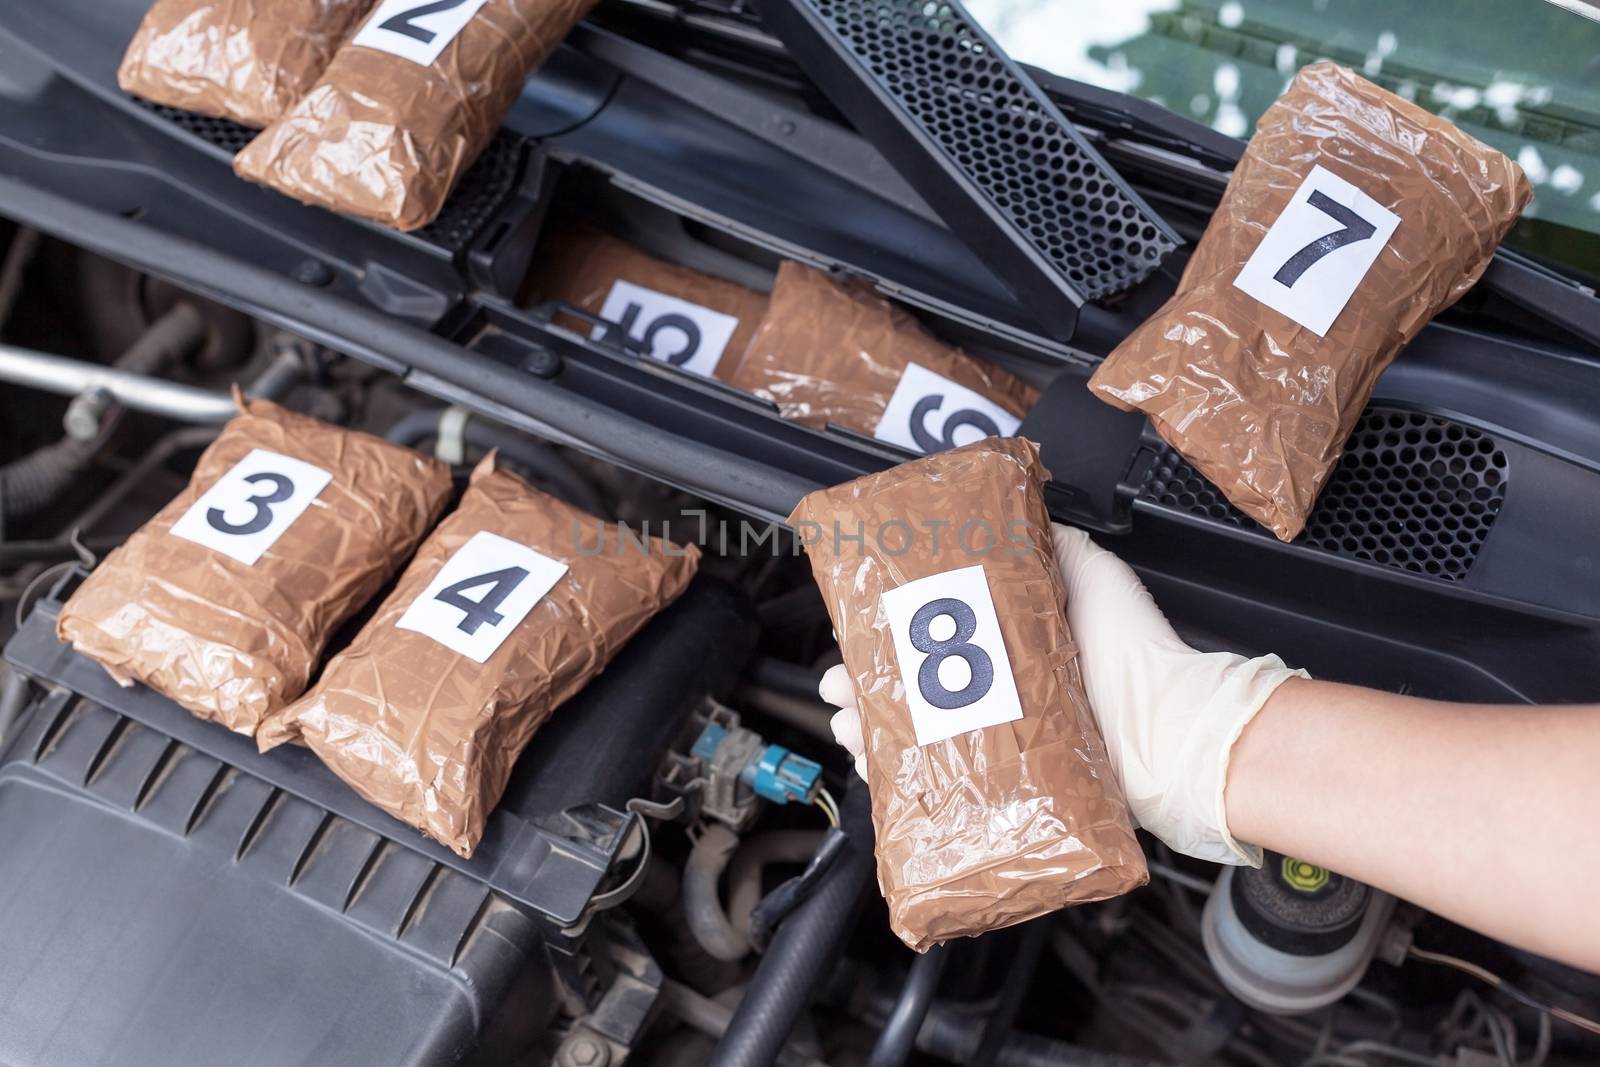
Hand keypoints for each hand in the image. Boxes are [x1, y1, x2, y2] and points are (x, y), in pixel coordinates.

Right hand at [821, 523, 1305, 865]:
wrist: (1168, 729)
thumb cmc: (1138, 651)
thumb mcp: (1091, 573)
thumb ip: (1051, 545)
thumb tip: (1012, 512)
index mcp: (1009, 644)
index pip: (932, 637)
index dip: (888, 634)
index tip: (857, 630)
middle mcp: (997, 693)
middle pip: (910, 688)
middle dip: (863, 684)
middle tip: (839, 683)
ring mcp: (995, 741)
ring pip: (911, 737)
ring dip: (868, 728)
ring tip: (847, 723)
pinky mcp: (999, 785)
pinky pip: (934, 783)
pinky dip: (893, 776)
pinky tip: (871, 765)